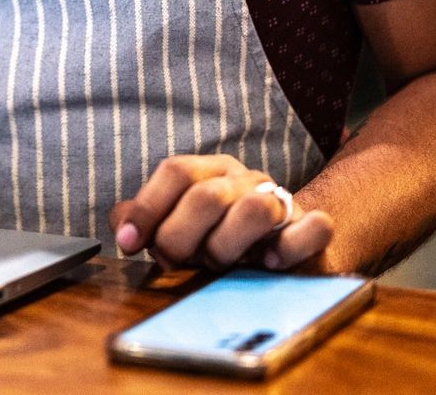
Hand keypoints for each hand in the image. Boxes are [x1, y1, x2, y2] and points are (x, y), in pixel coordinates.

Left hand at [107, 155, 334, 271]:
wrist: (288, 243)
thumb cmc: (221, 235)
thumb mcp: (179, 225)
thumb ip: (146, 221)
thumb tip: (120, 226)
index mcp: (211, 171)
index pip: (177, 171)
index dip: (147, 208)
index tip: (129, 245)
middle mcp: (245, 180)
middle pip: (207, 196)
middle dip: (181, 237)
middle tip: (177, 262)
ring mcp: (281, 202)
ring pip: (256, 210)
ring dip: (229, 246)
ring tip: (222, 264)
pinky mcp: (311, 230)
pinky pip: (315, 227)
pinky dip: (291, 247)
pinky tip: (271, 263)